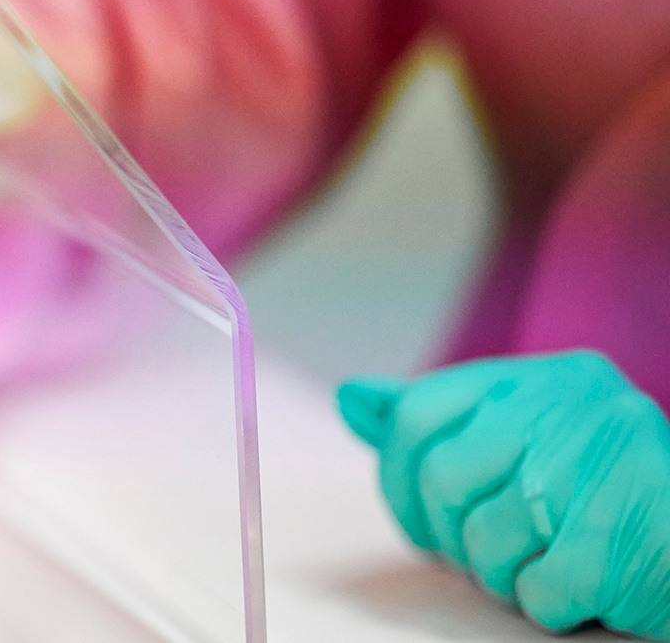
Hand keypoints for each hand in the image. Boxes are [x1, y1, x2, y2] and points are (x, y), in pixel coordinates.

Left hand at [338, 351, 669, 638]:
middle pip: (444, 477)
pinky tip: (580, 586)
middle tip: (489, 552)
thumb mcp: (521, 443)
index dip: (399, 479)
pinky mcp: (628, 529)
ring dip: (501, 574)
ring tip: (538, 566)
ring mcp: (607, 460)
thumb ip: (438, 426)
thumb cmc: (600, 500)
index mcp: (545, 378)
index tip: (421, 521)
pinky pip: (541, 588)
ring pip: (487, 538)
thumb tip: (352, 397)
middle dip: (452, 535)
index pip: (419, 412)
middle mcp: (578, 403)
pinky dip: (548, 602)